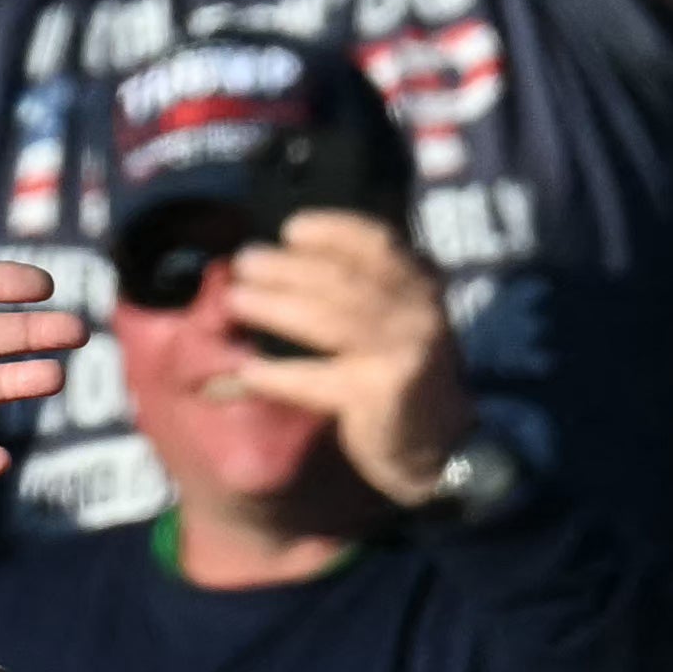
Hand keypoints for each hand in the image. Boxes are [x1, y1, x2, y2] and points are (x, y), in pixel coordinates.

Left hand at [206, 206, 471, 504]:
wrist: (436, 442)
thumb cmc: (395, 366)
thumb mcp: (390, 315)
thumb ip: (352, 285)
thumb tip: (272, 257)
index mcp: (421, 283)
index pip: (377, 243)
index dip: (333, 230)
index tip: (290, 230)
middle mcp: (418, 312)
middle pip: (343, 280)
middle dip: (286, 268)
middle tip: (244, 262)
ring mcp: (404, 353)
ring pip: (328, 321)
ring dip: (275, 307)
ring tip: (236, 301)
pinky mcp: (384, 394)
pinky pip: (319, 377)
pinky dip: (279, 374)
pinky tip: (248, 371)